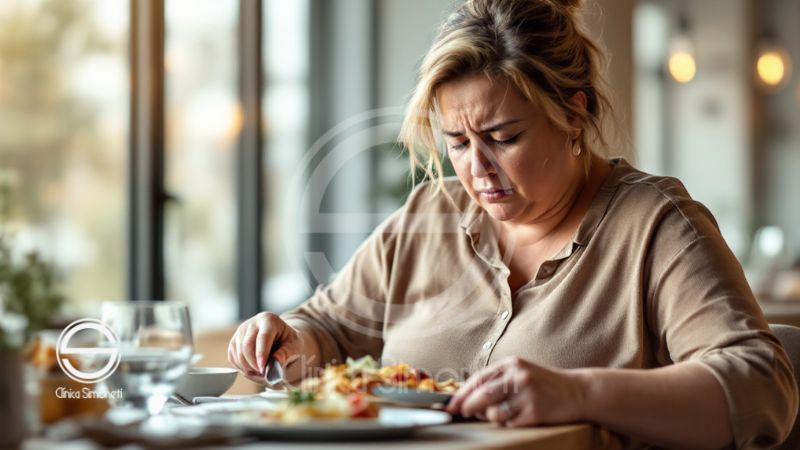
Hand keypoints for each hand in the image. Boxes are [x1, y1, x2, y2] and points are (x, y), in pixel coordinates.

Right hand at [227, 312, 303, 382]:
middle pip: (247, 346)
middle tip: (264, 374)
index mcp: (269, 320)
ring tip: (260, 372)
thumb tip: (277, 361)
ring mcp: (241, 332)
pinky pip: (233, 358)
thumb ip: (287, 352)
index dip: (261, 354)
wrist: (280, 338)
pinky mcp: (234, 341)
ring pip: (238, 353)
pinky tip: (252, 369)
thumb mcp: (295, 345)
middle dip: (254, 364)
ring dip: (248, 368)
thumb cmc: (288, 341)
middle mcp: (252, 323)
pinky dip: (241, 368)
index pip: (263, 337)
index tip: (262, 368)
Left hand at [446, 357, 585, 426]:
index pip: (479, 378)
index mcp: (512, 364)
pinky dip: (510, 423)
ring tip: (507, 411)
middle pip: (482, 395)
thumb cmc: (544, 384)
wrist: (578, 392)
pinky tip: (521, 416)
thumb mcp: (520, 373)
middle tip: (463, 413)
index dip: (461, 393)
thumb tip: (466, 397)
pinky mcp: (535, 413)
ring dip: (493, 417)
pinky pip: (509, 424)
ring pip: (494, 413)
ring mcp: (527, 395)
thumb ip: (497, 380)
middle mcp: (519, 377)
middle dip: (468, 407)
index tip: (450, 405)